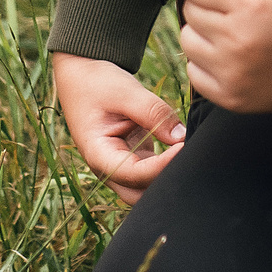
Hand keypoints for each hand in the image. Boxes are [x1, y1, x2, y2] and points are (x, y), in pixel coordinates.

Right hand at [54, 52, 186, 205]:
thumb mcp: (126, 92)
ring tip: (187, 152)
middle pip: (139, 194)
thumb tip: (182, 137)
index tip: (184, 146)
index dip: (161, 165)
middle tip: (188, 156)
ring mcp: (120, 166)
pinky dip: (167, 165)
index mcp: (98, 155)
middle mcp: (107, 168)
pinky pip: (152, 172)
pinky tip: (182, 148)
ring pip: (146, 187)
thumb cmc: (98, 84)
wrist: (83, 77)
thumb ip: (154, 113)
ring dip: (166, 175)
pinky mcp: (133, 158)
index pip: (134, 174)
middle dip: (164, 182)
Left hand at [160, 0, 271, 112]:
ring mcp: (233, 72)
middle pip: (188, 10)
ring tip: (231, 31)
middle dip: (200, 2)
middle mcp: (238, 39)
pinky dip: (205, 61)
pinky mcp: (230, 97)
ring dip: (200, 32)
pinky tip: (231, 55)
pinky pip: (193, 72)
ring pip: (186, 41)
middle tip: (228, 5)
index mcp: (249, 2)